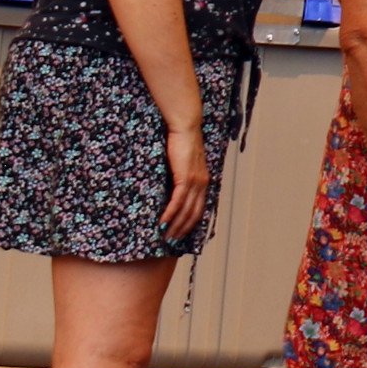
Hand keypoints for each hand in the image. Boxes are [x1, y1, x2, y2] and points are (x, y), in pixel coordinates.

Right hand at [160, 124, 212, 240]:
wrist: (185, 127)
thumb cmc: (181, 142)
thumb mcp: (183, 163)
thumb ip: (180, 176)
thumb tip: (170, 187)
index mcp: (203, 180)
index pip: (199, 207)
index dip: (190, 222)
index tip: (181, 233)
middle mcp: (202, 183)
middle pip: (194, 213)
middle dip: (183, 228)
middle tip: (171, 240)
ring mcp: (195, 181)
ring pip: (186, 210)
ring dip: (176, 224)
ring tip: (166, 235)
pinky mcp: (185, 177)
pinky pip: (178, 200)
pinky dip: (170, 213)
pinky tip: (163, 222)